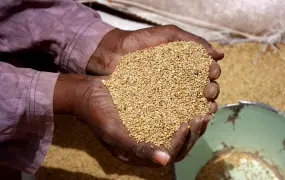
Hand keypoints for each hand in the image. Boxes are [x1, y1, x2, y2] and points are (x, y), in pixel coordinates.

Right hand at [53, 71, 219, 166]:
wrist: (87, 92)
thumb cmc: (96, 113)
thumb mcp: (112, 132)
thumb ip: (136, 148)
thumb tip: (165, 161)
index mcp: (139, 153)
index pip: (169, 154)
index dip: (181, 142)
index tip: (187, 123)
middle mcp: (148, 140)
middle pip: (179, 144)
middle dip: (194, 132)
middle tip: (204, 114)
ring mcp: (151, 125)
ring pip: (179, 129)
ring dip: (194, 120)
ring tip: (205, 105)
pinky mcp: (152, 111)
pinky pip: (173, 112)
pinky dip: (186, 106)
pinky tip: (194, 95)